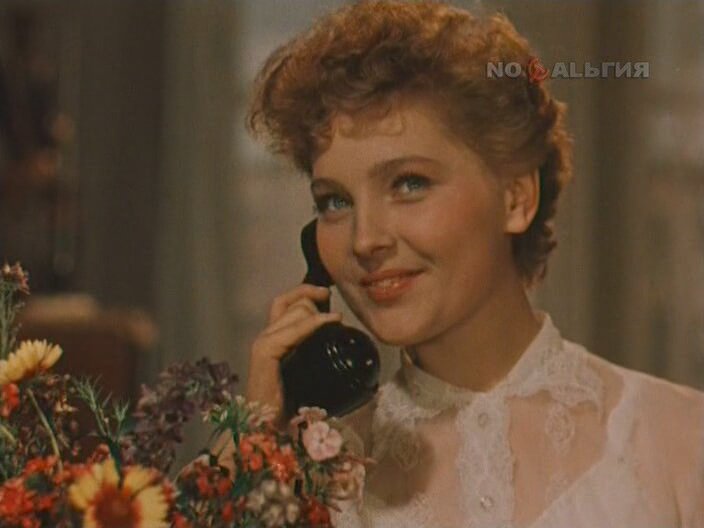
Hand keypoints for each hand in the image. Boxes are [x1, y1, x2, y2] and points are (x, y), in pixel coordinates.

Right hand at [245, 284, 341, 427]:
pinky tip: (330, 322)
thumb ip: (325, 370)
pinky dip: (312, 323)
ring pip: (291, 311)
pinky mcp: (264, 354)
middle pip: (287, 302)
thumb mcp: (313, 383)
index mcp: (276, 344)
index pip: (285, 305)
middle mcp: (267, 340)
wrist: (270, 436)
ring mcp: (264, 345)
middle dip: (311, 298)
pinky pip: (290, 330)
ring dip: (316, 312)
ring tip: (335, 322)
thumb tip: (358, 366)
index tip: (327, 295)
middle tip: (334, 313)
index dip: (305, 294)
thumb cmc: (291, 415)